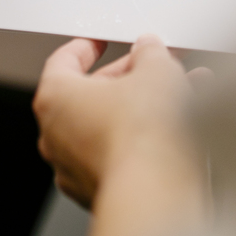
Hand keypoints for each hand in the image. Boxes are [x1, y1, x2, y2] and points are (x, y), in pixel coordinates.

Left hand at [33, 35, 207, 208]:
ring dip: (143, 107)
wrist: (154, 193)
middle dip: (127, 78)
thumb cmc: (142, 134)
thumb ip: (150, 54)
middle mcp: (55, 135)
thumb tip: (149, 51)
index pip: (63, 61)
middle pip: (90, 94)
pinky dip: (143, 139)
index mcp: (55, 98)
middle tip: (152, 67)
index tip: (99, 42)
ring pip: (109, 125)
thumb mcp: (156, 71)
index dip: (86, 47)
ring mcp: (74, 168)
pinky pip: (119, 154)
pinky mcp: (98, 191)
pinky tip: (176, 126)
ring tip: (181, 93)